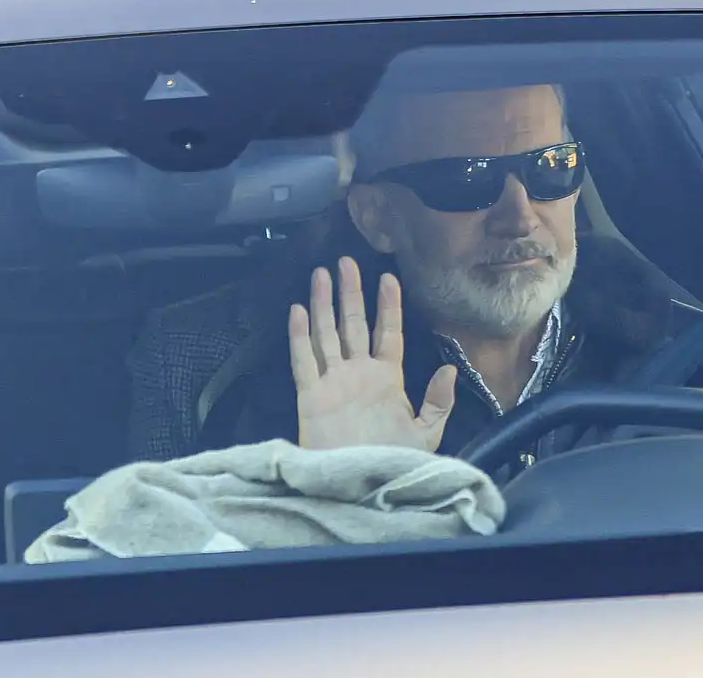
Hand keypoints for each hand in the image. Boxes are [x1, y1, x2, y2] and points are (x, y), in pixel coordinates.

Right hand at [289, 256, 456, 451]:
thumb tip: (450, 368)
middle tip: (346, 262)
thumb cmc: (394, 461)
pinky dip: (299, 336)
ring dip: (323, 304)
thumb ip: (438, 401)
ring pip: (326, 334)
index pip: (387, 333)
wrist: (362, 486)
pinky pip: (304, 360)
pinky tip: (298, 311)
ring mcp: (333, 382)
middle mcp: (358, 374)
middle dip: (351, 293)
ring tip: (321, 274)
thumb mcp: (427, 434)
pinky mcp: (310, 395)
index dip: (388, 305)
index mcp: (387, 379)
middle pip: (353, 324)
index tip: (388, 278)